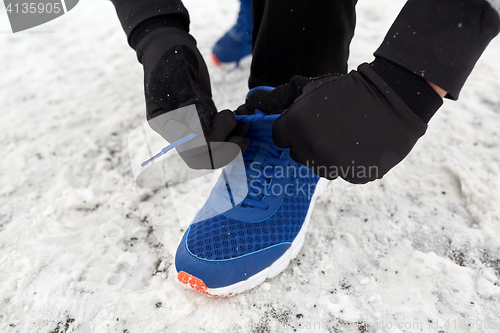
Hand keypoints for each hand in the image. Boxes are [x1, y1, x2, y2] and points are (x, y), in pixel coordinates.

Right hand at [136, 27, 247, 168]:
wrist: (173, 45)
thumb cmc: (171, 56)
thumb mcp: (177, 76)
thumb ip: (189, 104)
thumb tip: (202, 132)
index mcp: (163, 123)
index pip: (187, 147)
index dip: (208, 142)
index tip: (224, 118)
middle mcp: (177, 131)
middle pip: (201, 157)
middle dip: (225, 149)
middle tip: (241, 133)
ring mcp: (192, 128)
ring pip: (214, 152)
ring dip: (234, 143)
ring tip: (245, 123)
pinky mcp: (206, 122)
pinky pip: (222, 138)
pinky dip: (236, 133)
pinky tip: (245, 119)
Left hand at [246, 64, 427, 183]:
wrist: (393, 98)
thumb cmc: (348, 91)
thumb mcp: (312, 88)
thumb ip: (282, 100)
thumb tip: (251, 102)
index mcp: (295, 127)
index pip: (280, 138)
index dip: (292, 130)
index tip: (307, 121)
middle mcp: (309, 149)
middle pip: (297, 154)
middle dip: (308, 143)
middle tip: (329, 127)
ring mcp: (332, 165)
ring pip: (319, 167)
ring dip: (327, 155)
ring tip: (346, 135)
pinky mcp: (353, 175)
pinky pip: (343, 173)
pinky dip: (349, 164)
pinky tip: (360, 145)